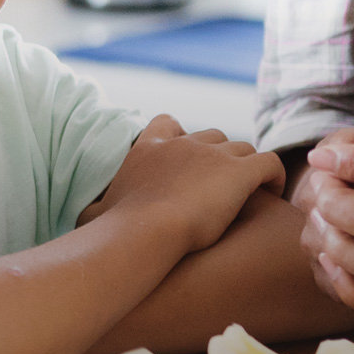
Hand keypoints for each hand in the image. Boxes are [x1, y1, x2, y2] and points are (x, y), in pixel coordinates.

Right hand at [88, 114, 278, 251]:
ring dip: (247, 169)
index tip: (187, 162)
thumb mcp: (96, 214)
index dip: (183, 138)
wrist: (144, 231)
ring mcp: (214, 155)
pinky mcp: (240, 173)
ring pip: (242, 150)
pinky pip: (269, 163)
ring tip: (252, 195)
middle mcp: (182, 144)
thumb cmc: (116, 230)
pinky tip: (273, 194)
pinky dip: (274, 176)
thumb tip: (79, 220)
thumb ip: (92, 211)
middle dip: (220, 157)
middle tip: (222, 188)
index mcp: (148, 148)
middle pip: (213, 136)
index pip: (168, 122)